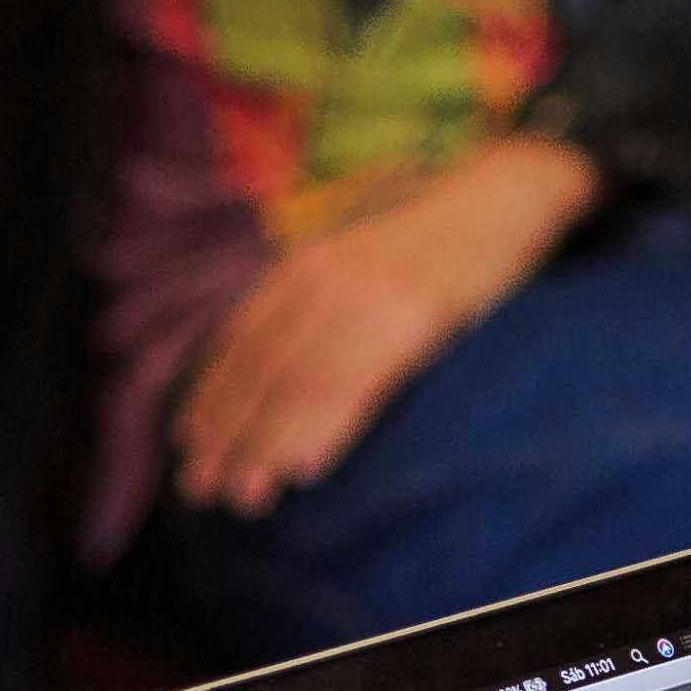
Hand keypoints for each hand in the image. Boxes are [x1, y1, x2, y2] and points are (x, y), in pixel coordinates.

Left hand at [174, 133, 598, 517]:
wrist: (502, 193)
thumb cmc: (435, 232)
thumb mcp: (356, 251)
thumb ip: (314, 292)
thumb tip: (276, 357)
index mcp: (304, 264)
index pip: (241, 340)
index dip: (210, 394)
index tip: (188, 443)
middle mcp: (322, 279)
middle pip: (262, 369)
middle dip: (227, 433)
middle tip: (200, 490)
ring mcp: (367, 298)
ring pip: (302, 386)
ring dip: (267, 446)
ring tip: (243, 498)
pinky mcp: (415, 319)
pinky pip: (359, 386)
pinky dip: (326, 429)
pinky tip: (303, 468)